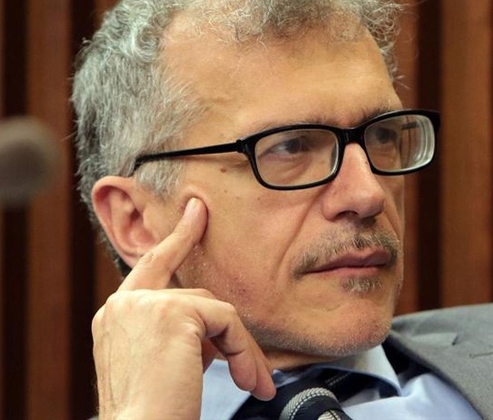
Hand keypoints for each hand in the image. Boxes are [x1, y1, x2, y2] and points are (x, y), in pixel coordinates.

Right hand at [92, 198, 274, 418]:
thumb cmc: (153, 411)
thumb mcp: (159, 364)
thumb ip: (180, 335)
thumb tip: (217, 329)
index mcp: (117, 316)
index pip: (153, 265)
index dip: (180, 238)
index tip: (198, 212)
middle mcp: (125, 304)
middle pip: (197, 297)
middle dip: (231, 335)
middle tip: (255, 372)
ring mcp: (145, 304)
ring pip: (216, 310)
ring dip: (241, 350)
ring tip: (251, 384)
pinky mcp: (172, 312)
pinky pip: (227, 321)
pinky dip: (243, 351)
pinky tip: (245, 379)